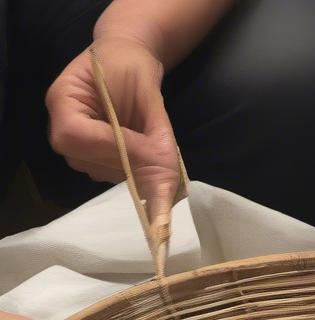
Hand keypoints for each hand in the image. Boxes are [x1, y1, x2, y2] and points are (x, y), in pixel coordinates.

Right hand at [46, 36, 179, 228]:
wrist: (126, 62)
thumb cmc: (131, 65)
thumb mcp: (148, 90)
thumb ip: (157, 129)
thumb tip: (167, 172)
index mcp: (62, 99)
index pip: (75, 135)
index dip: (113, 146)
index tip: (147, 146)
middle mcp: (59, 127)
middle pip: (88, 161)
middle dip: (130, 161)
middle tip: (161, 153)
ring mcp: (73, 148)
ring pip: (103, 172)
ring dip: (136, 168)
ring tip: (155, 150)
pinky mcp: (90, 160)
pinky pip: (112, 175)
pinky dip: (136, 172)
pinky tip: (148, 156)